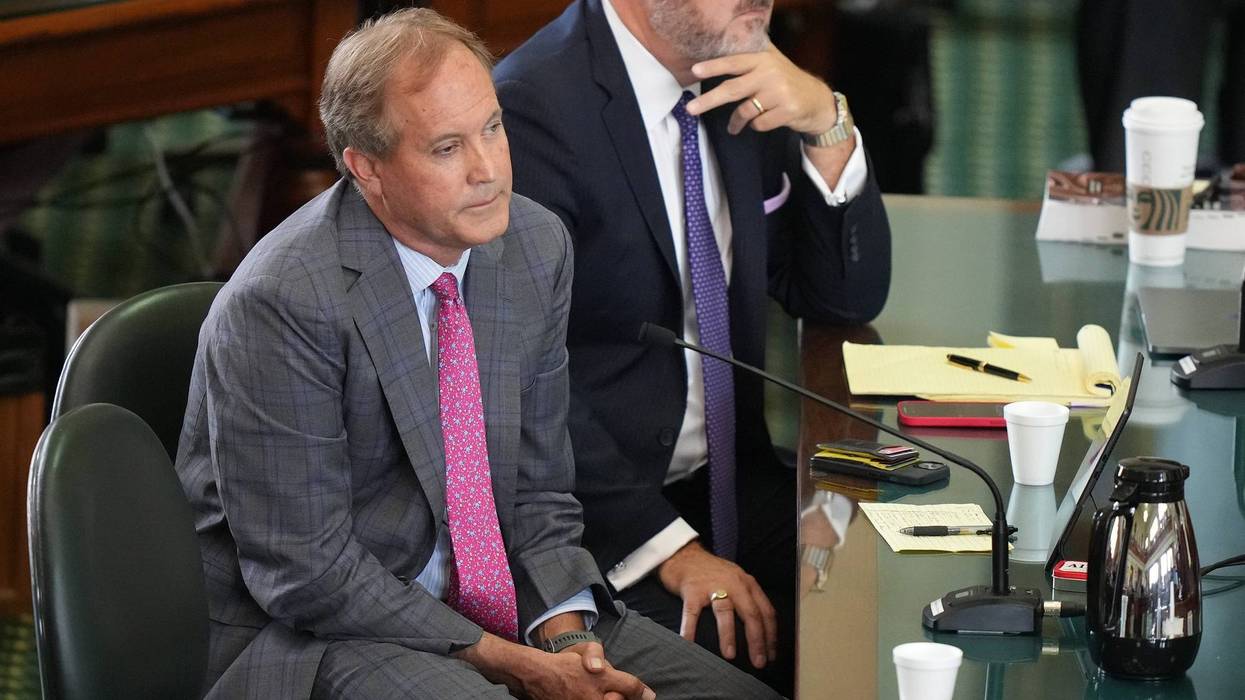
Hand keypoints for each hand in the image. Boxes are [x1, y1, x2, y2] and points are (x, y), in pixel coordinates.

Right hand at [454, 632, 653, 699]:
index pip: (629, 687)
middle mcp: (594, 696)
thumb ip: (597, 656)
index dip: (642, 692)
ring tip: (608, 695)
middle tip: (623, 695)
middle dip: (624, 698)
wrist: (536, 677)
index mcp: (600, 678)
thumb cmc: (563, 663)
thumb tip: (600, 667)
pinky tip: (595, 697)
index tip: (650, 696)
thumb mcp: (585, 653)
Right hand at [657, 541, 777, 668]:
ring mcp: (712, 585)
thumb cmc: (712, 573)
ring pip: (724, 611)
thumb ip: (748, 599)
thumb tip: (759, 632)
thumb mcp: (736, 580)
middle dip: (757, 640)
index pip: (766, 611)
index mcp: (747, 583)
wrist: (684, 554)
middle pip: (750, 613)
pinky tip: (689, 643)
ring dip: (728, 635)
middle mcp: (734, 583)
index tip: (772, 655)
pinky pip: (692, 613)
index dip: (771, 635)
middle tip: (759, 662)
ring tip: (730, 655)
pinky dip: (690, 629)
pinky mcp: (692, 589)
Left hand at [685, 43, 837, 137]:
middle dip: (709, 100)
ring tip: (733, 127)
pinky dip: (756, 126)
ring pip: (745, 111)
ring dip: (736, 122)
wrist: (817, 100)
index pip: (734, 62)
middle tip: (691, 109)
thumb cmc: (786, 82)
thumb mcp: (771, 63)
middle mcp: (771, 73)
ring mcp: (780, 93)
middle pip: (733, 89)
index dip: (714, 67)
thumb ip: (749, 60)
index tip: (695, 71)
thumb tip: (717, 58)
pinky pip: (759, 124)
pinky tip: (765, 120)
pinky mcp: (788, 111)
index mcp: (763, 59)